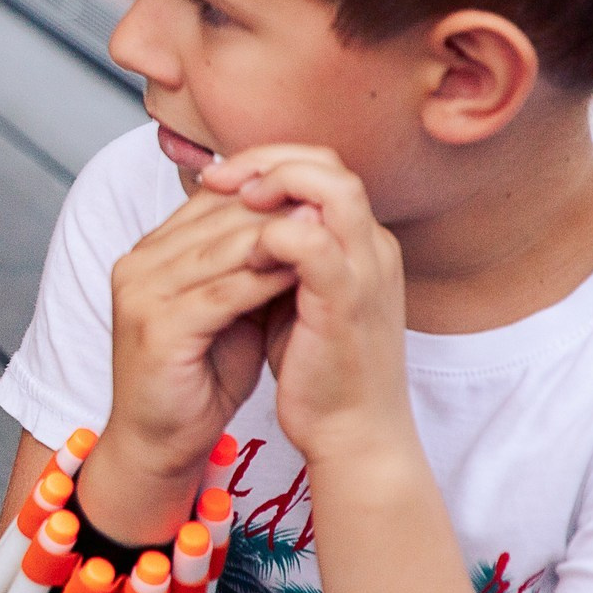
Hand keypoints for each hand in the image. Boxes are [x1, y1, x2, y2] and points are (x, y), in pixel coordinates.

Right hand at [93, 185, 301, 530]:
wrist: (160, 442)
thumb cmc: (199, 376)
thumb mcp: (226, 307)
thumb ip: (245, 265)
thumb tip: (299, 219)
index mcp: (149, 253)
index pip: (212, 201)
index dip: (267, 192)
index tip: (320, 193)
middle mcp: (137, 264)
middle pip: (215, 217)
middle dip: (277, 208)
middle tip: (331, 203)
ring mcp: (141, 294)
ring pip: (222, 250)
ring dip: (279, 239)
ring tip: (326, 231)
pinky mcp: (157, 327)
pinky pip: (222, 293)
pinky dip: (266, 281)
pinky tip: (303, 275)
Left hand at [198, 146, 409, 469]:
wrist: (353, 432)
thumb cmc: (321, 368)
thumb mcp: (298, 297)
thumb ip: (281, 256)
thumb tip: (238, 221)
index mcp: (361, 243)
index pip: (324, 167)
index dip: (270, 160)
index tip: (223, 176)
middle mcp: (372, 248)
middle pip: (330, 164)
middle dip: (267, 160)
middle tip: (221, 178)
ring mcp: (365, 272)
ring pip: (332, 189)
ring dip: (275, 186)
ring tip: (233, 205)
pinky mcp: (347, 302)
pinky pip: (313, 244)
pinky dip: (274, 236)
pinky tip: (244, 254)